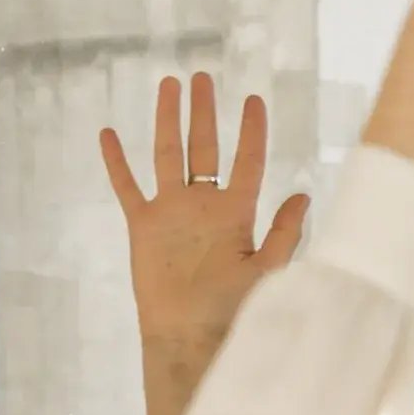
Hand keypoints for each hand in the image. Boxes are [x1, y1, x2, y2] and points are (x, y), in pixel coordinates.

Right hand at [102, 75, 310, 414]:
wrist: (189, 337)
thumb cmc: (232, 311)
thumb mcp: (266, 270)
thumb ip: (284, 234)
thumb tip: (305, 195)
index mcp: (236, 214)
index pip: (247, 162)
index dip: (251, 132)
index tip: (254, 101)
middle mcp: (203, 206)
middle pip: (205, 148)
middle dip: (205, 113)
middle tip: (203, 77)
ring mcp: (171, 213)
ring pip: (167, 155)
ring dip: (168, 121)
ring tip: (169, 85)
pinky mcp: (143, 227)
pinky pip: (127, 188)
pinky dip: (116, 162)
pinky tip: (108, 134)